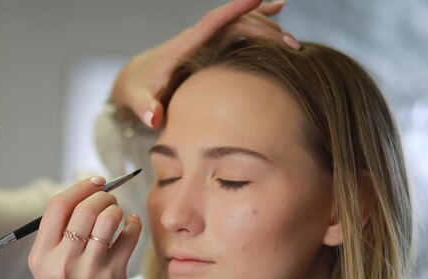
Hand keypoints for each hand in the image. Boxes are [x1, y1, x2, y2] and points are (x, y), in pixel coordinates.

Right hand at [29, 177, 140, 278]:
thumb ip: (59, 240)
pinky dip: (134, 224)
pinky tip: (132, 225)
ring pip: (107, 218)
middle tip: (110, 199)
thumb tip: (84, 198)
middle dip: (102, 195)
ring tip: (119, 214)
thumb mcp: (48, 273)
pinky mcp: (113, 277)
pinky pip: (128, 237)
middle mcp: (61, 262)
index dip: (78, 187)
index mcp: (41, 257)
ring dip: (118, 209)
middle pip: (84, 208)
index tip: (94, 182)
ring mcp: (88, 270)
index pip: (56, 207)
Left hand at [110, 0, 299, 128]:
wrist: (134, 81)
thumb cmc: (137, 92)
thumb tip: (154, 118)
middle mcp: (196, 39)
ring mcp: (204, 41)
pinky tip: (278, 10)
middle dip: (264, 30)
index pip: (211, 23)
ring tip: (293, 44)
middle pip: (234, 25)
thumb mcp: (137, 101)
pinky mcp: (209, 46)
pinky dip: (258, 19)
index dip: (233, 10)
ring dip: (266, 28)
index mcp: (182, 48)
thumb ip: (144, 108)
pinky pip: (237, 29)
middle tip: (291, 46)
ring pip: (239, 25)